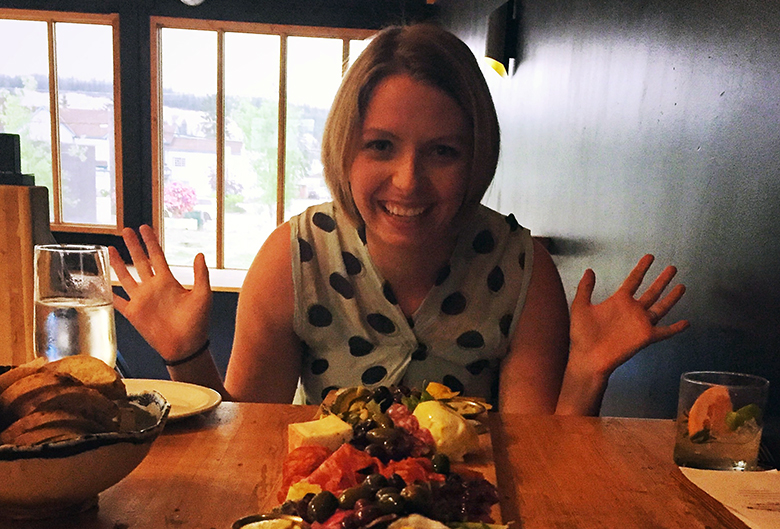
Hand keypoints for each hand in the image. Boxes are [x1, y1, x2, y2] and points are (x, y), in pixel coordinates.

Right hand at [109, 225, 211, 361]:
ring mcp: (142, 300)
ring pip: (126, 277)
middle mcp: (153, 287)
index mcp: (168, 281)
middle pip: (139, 262)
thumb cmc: (198, 322)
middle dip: (133, 246)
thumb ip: (200, 275)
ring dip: (118, 264)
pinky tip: (102, 283)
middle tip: (126, 230)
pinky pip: (118, 301)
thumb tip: (199, 254)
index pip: (157, 256)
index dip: (150, 242)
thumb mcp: (202, 295)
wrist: (186, 347)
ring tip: (110, 248)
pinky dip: (110, 293)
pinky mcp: (133, 314)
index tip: (144, 227)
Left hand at [568, 254, 688, 377]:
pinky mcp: (646, 337)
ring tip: (682, 286)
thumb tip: (589, 270)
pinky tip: (686, 322)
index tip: (650, 257)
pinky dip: (676, 328)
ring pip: (661, 307)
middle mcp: (632, 310)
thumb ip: (585, 288)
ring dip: (672, 298)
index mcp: (619, 301)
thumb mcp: (580, 306)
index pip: (634, 280)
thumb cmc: (582, 334)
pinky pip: (665, 332)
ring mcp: (640, 323)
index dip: (642, 268)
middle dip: (662, 280)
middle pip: (652, 291)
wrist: (588, 357)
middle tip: (672, 268)